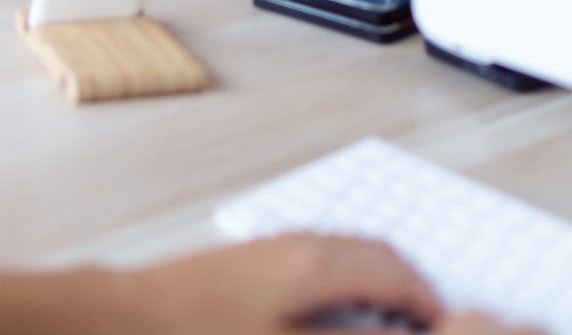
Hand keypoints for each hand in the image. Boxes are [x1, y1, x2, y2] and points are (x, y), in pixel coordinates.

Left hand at [113, 233, 541, 333]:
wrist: (125, 318)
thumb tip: (407, 333)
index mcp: (317, 264)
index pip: (397, 272)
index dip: (428, 303)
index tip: (446, 325)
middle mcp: (299, 245)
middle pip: (377, 253)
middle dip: (409, 286)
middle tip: (426, 322)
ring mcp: (272, 248)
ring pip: (347, 254)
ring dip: (376, 281)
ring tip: (388, 322)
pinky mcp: (250, 262)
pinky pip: (317, 261)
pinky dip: (344, 282)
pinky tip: (331, 316)